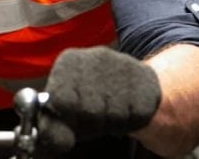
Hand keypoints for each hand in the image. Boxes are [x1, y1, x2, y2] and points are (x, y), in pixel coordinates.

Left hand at [36, 47, 161, 155]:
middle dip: (92, 123)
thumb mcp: (63, 110)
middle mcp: (96, 56)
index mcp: (69, 61)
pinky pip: (139, 115)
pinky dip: (132, 121)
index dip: (68, 117)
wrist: (123, 82)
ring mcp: (123, 64)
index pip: (63, 99)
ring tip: (109, 113)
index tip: (71, 115)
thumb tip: (60, 141)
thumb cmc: (85, 99)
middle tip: (93, 118)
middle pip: (91, 111)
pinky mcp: (145, 76)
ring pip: (116, 115)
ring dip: (113, 124)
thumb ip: (53, 125)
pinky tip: (126, 110)